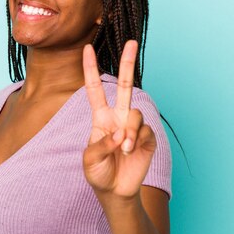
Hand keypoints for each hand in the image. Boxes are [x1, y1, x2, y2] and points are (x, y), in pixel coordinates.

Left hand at [82, 40, 156, 199]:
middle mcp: (118, 117)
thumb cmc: (98, 173)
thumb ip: (101, 144)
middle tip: (132, 42)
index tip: (87, 49)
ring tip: (123, 148)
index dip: (90, 69)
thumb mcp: (89, 159)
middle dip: (128, 63)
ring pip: (135, 112)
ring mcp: (133, 126)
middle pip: (124, 85)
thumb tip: (120, 134)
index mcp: (101, 117)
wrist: (115, 191)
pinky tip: (130, 151)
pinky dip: (136, 140)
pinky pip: (144, 129)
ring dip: (128, 130)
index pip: (94, 88)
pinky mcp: (147, 137)